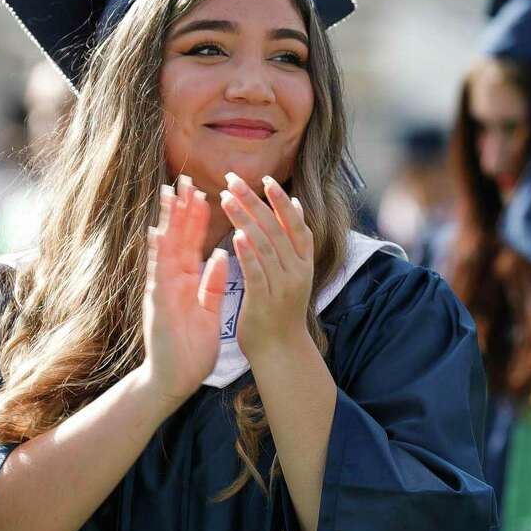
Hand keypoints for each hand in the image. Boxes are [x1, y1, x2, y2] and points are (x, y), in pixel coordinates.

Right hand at [140, 175, 228, 402]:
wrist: (174, 380)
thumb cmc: (191, 348)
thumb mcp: (208, 310)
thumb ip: (212, 283)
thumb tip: (220, 255)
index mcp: (185, 282)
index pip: (191, 243)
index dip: (196, 218)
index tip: (203, 191)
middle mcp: (170, 281)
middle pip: (176, 238)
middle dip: (180, 208)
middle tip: (184, 178)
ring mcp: (161, 291)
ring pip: (164, 250)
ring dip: (167, 221)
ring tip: (170, 195)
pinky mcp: (158, 306)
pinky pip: (159, 276)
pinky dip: (159, 255)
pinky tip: (159, 234)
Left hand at [220, 173, 313, 360]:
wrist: (281, 351)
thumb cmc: (282, 309)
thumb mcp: (294, 272)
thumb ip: (294, 241)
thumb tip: (296, 204)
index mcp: (304, 262)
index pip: (296, 224)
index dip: (282, 201)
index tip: (266, 179)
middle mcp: (297, 271)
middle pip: (277, 228)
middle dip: (255, 201)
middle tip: (234, 179)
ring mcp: (283, 286)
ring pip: (265, 245)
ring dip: (245, 219)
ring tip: (226, 198)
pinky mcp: (265, 301)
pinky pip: (257, 272)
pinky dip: (247, 253)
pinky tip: (235, 235)